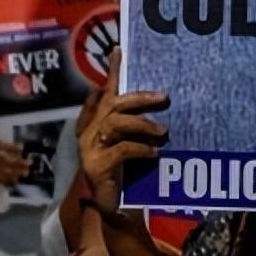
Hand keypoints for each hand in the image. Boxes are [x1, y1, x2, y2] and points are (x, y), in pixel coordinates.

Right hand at [0, 140, 27, 197]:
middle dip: (17, 161)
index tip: (21, 148)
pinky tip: (16, 180)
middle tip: (28, 163)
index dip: (10, 146)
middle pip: (1, 158)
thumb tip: (20, 151)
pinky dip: (9, 179)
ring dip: (16, 171)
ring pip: (2, 169)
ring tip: (26, 172)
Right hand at [78, 49, 168, 213]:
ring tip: (164, 132)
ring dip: (143, 124)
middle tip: (165, 98)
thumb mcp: (130, 143)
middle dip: (139, 98)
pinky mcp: (96, 165)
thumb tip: (162, 101)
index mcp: (96, 122)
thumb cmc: (122, 170)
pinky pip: (120, 150)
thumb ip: (137, 125)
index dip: (111, 71)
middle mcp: (90, 131)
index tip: (119, 50)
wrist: (106, 205)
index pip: (104, 92)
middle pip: (114, 104)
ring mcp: (90, 148)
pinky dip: (140, 148)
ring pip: (116, 124)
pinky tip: (154, 153)